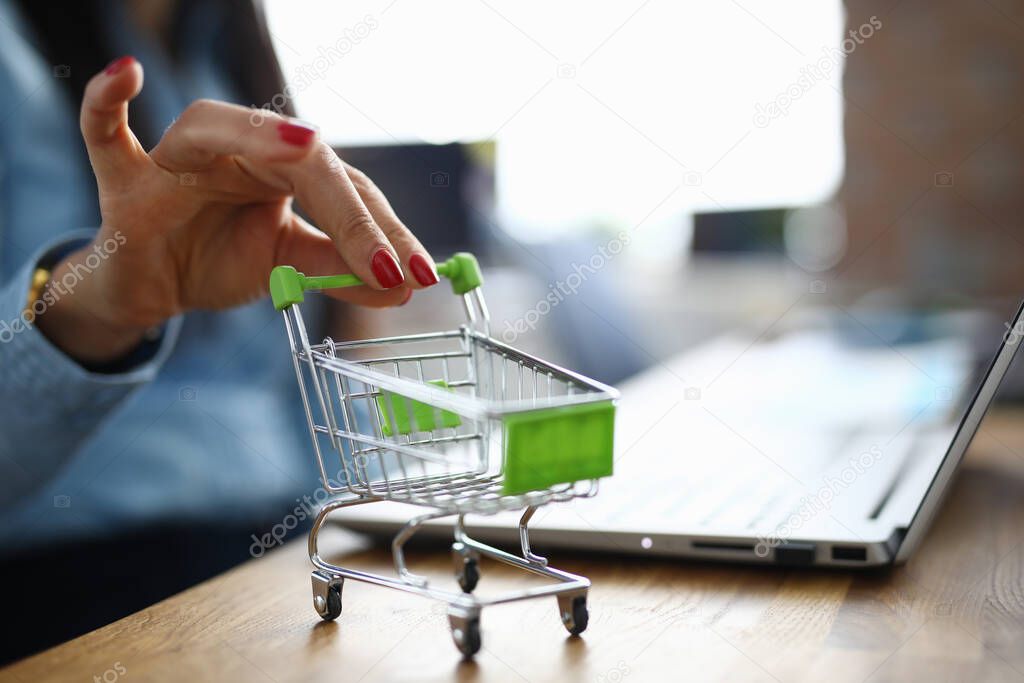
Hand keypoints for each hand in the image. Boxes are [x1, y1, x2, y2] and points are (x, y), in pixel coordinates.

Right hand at [36, 56, 438, 363]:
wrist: (153, 284)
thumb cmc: (220, 258)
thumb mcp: (287, 265)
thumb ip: (336, 268)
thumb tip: (401, 289)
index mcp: (283, 168)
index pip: (345, 186)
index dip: (384, 230)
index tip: (418, 273)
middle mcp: (238, 150)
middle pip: (302, 159)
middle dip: (350, 213)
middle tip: (388, 265)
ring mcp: (178, 159)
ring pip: (218, 129)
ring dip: (260, 138)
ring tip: (304, 146)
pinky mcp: (125, 178)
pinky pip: (104, 133)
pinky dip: (106, 101)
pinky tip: (125, 73)